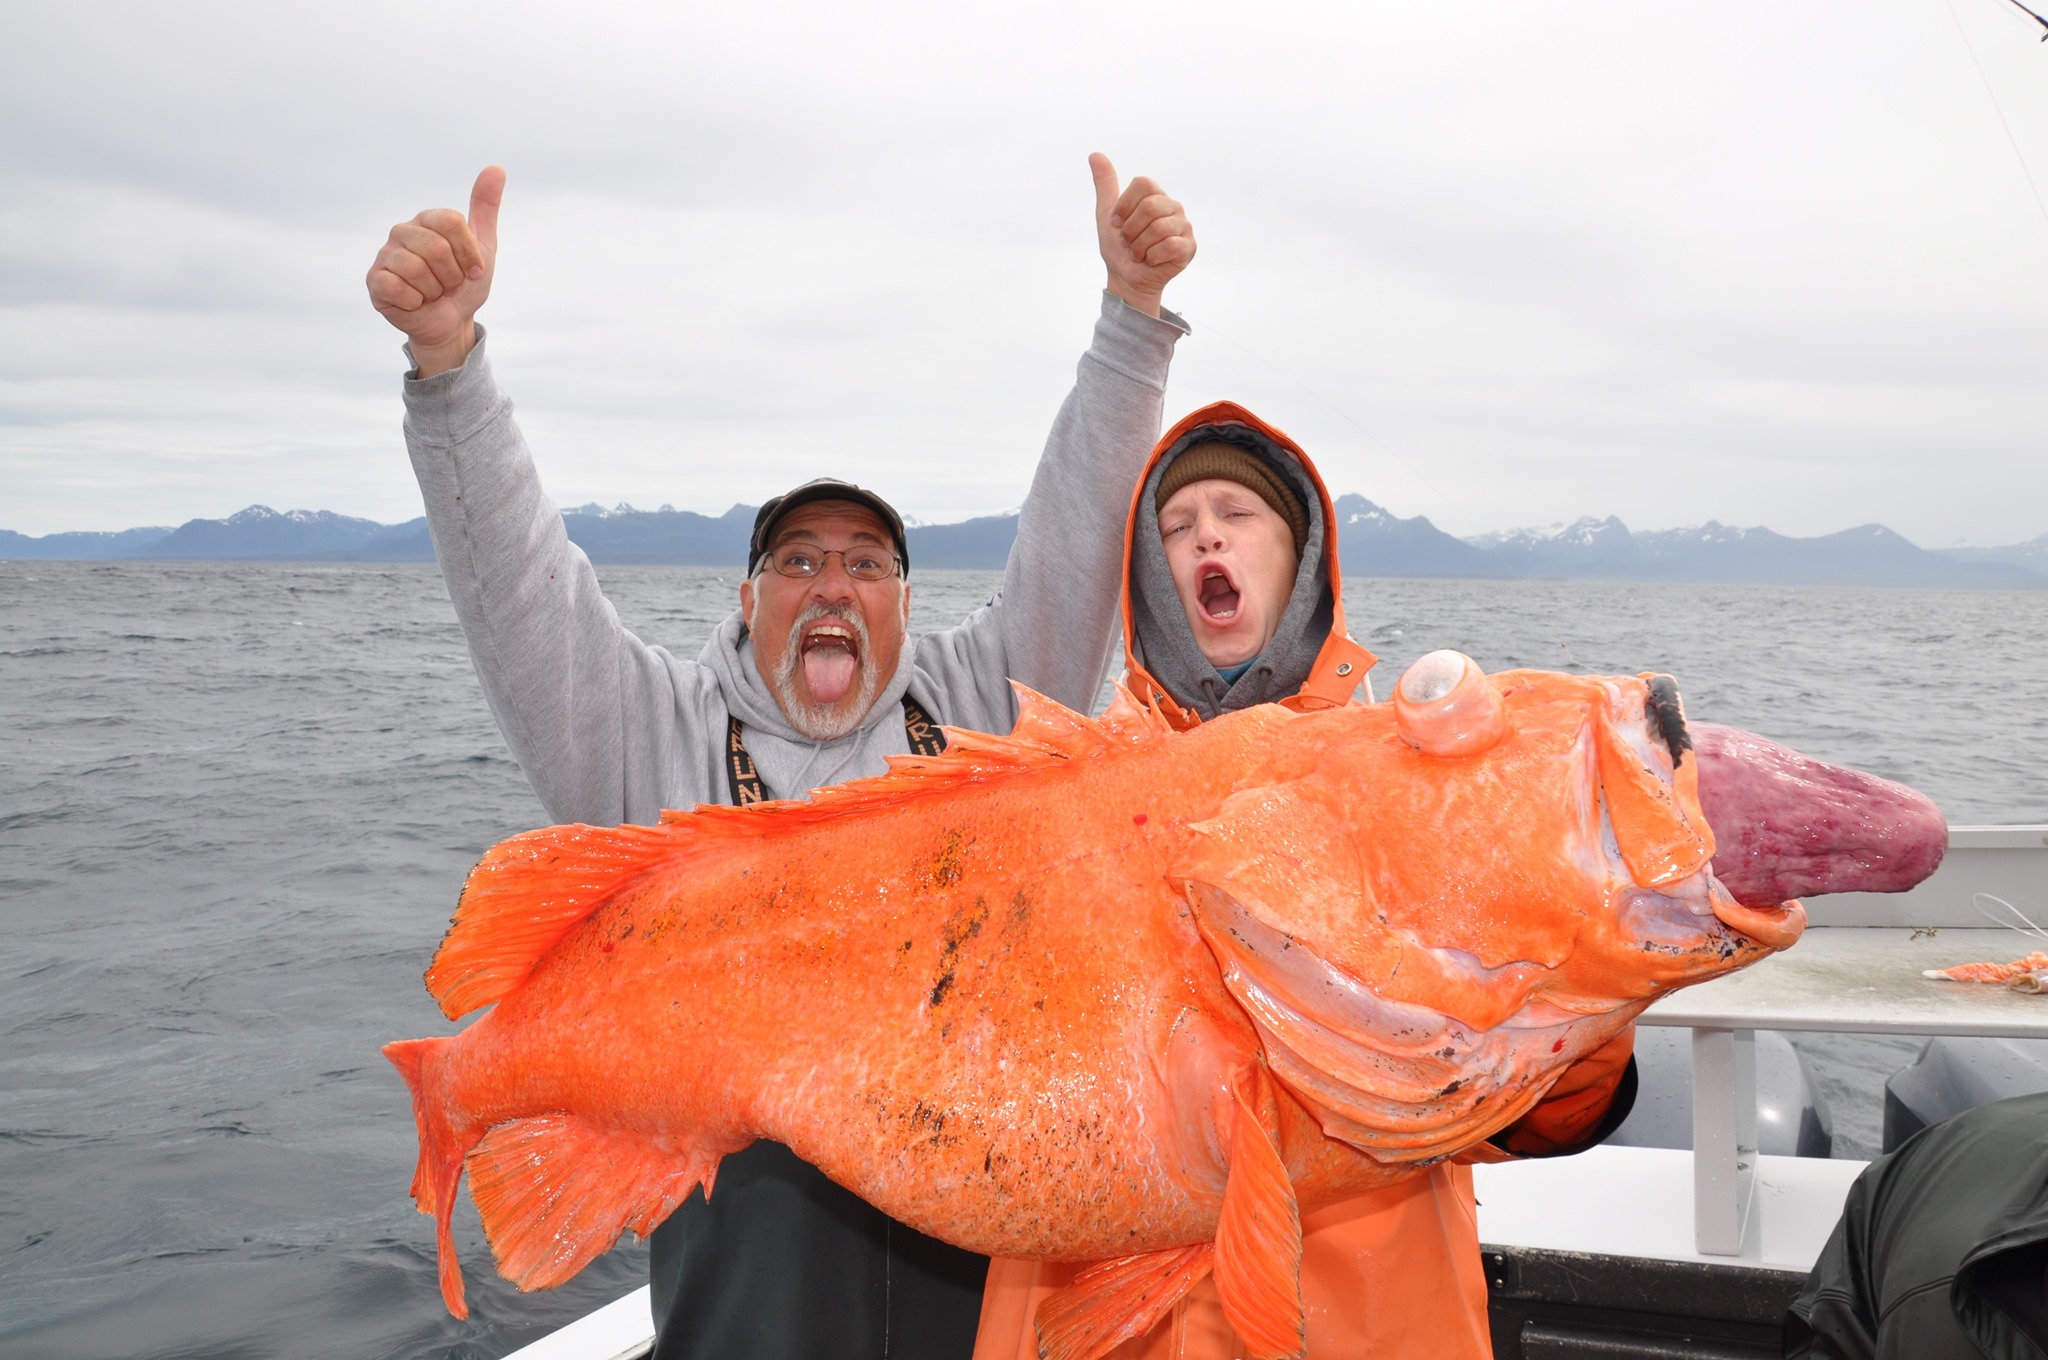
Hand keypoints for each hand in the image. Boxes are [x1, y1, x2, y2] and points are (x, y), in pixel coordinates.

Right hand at [367, 166, 504, 376]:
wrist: (451, 321)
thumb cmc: (464, 283)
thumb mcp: (483, 246)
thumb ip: (485, 208)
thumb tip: (496, 168)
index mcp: (427, 219)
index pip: (451, 221)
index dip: (469, 253)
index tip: (474, 270)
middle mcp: (402, 231)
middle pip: (436, 247)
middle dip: (453, 276)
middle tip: (450, 284)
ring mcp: (385, 255)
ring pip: (417, 269)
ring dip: (435, 291)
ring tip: (433, 293)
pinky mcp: (374, 280)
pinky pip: (398, 288)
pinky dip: (416, 301)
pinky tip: (415, 301)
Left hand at [1089, 153, 1194, 317]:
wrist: (1126, 278)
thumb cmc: (1119, 246)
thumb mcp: (1106, 214)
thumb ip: (1105, 184)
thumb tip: (1094, 154)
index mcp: (1154, 195)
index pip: (1143, 183)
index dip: (1125, 205)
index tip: (1117, 222)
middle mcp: (1172, 206)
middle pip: (1150, 206)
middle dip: (1130, 230)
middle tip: (1129, 242)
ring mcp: (1183, 226)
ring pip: (1158, 228)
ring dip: (1139, 247)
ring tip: (1139, 253)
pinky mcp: (1189, 246)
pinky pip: (1169, 246)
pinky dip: (1152, 257)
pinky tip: (1152, 260)